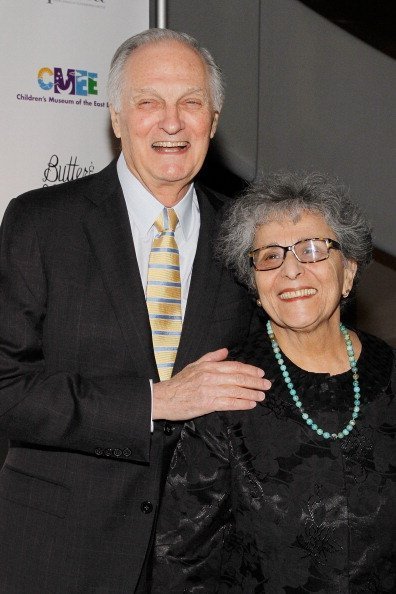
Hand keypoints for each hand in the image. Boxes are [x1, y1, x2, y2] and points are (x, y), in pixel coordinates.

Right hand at [152, 348, 270, 420]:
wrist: (164, 398)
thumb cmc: (179, 383)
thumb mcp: (194, 365)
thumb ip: (211, 357)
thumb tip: (225, 351)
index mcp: (209, 366)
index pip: (234, 366)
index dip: (250, 370)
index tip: (260, 373)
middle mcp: (211, 377)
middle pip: (239, 378)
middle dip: (255, 382)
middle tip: (267, 385)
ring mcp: (210, 390)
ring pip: (236, 391)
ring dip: (251, 393)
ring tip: (261, 396)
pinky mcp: (208, 404)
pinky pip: (229, 403)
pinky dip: (242, 403)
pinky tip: (251, 404)